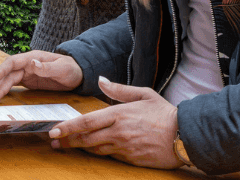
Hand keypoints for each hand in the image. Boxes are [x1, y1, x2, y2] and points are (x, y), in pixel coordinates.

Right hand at [0, 50, 82, 103]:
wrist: (77, 73)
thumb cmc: (71, 68)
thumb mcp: (61, 68)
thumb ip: (46, 67)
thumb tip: (32, 63)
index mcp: (32, 58)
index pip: (12, 63)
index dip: (1, 71)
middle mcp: (26, 64)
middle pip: (8, 74)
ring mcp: (26, 73)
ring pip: (8, 80)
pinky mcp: (28, 81)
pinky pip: (13, 85)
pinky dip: (4, 90)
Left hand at [48, 77, 181, 168]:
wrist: (185, 135)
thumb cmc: (164, 113)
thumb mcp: (142, 94)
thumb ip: (118, 89)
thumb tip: (101, 80)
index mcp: (118, 114)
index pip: (86, 122)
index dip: (68, 127)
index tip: (54, 131)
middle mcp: (118, 132)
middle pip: (86, 139)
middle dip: (68, 141)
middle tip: (54, 142)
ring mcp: (124, 148)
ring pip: (95, 150)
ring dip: (80, 148)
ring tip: (66, 147)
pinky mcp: (131, 159)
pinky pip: (109, 156)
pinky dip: (98, 153)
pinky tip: (90, 151)